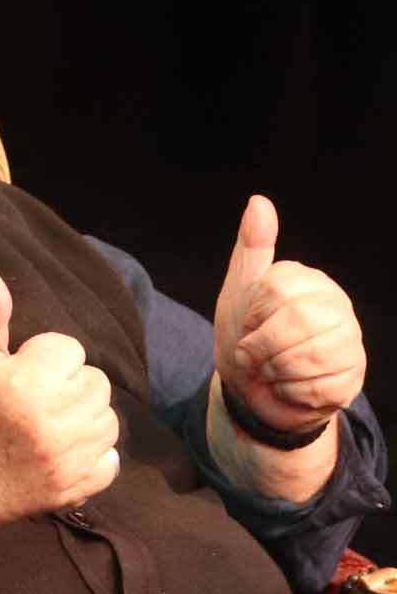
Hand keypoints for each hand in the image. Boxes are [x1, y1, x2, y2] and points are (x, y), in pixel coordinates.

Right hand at [0, 271, 120, 528]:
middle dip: (70, 383)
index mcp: (25, 382)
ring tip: (54, 420)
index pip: (70, 349)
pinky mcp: (76, 487)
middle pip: (96, 383)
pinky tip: (67, 448)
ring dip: (86, 416)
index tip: (22, 370)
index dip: (45, 356)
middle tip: (39, 395)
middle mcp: (53, 419)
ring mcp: (67, 457)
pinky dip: (95, 453)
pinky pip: (111, 460)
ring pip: (108, 420)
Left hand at [213, 195, 364, 438]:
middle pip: (297, 323)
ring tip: (270, 368)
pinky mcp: (354, 378)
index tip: (248, 322)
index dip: (253, 313)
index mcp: (310, 281)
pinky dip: (292, 391)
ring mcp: (350, 343)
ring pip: (311, 357)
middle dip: (263, 345)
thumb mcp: (240, 287)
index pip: (278, 290)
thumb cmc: (245, 331)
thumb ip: (252, 246)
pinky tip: (288, 385)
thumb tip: (259, 201)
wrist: (253, 387)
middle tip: (252, 353)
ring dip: (276, 370)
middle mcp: (337, 307)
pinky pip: (322, 388)